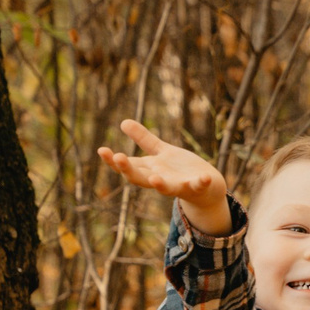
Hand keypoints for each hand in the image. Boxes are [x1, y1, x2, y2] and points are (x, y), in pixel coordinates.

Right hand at [100, 119, 229, 235]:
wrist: (207, 187)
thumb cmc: (180, 169)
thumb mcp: (161, 152)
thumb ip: (144, 139)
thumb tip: (123, 122)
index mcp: (149, 169)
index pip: (128, 165)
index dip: (114, 160)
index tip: (102, 150)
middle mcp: (160, 179)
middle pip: (139, 177)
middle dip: (128, 169)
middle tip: (117, 157)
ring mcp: (178, 185)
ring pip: (166, 188)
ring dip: (160, 184)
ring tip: (154, 179)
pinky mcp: (197, 187)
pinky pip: (198, 186)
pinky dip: (201, 182)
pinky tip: (205, 177)